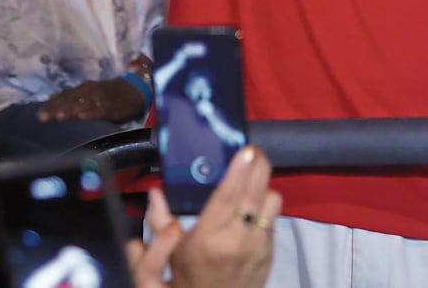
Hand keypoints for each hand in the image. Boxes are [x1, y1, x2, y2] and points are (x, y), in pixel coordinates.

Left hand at [38, 78, 145, 123]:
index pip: (63, 96)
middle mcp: (88, 92)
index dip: (51, 105)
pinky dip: (92, 113)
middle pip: (70, 100)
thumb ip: (70, 95)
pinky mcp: (111, 107)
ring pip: (83, 104)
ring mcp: (99, 99)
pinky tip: (83, 117)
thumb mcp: (88, 92)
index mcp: (82, 89)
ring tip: (59, 117)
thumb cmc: (108, 93)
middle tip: (43, 117)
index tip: (38, 115)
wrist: (133, 90)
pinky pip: (100, 110)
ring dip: (71, 110)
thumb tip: (51, 97)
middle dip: (56, 109)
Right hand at [126, 146, 278, 287]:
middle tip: (253, 153)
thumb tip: (154, 194)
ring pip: (271, 200)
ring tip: (252, 181)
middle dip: (258, 167)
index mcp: (210, 237)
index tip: (245, 151)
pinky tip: (253, 207)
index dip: (239, 170)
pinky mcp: (270, 251)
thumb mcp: (172, 251)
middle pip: (256, 191)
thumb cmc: (191, 278)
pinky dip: (264, 208)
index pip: (228, 196)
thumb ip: (160, 220)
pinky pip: (273, 218)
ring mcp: (258, 246)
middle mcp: (237, 239)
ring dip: (263, 188)